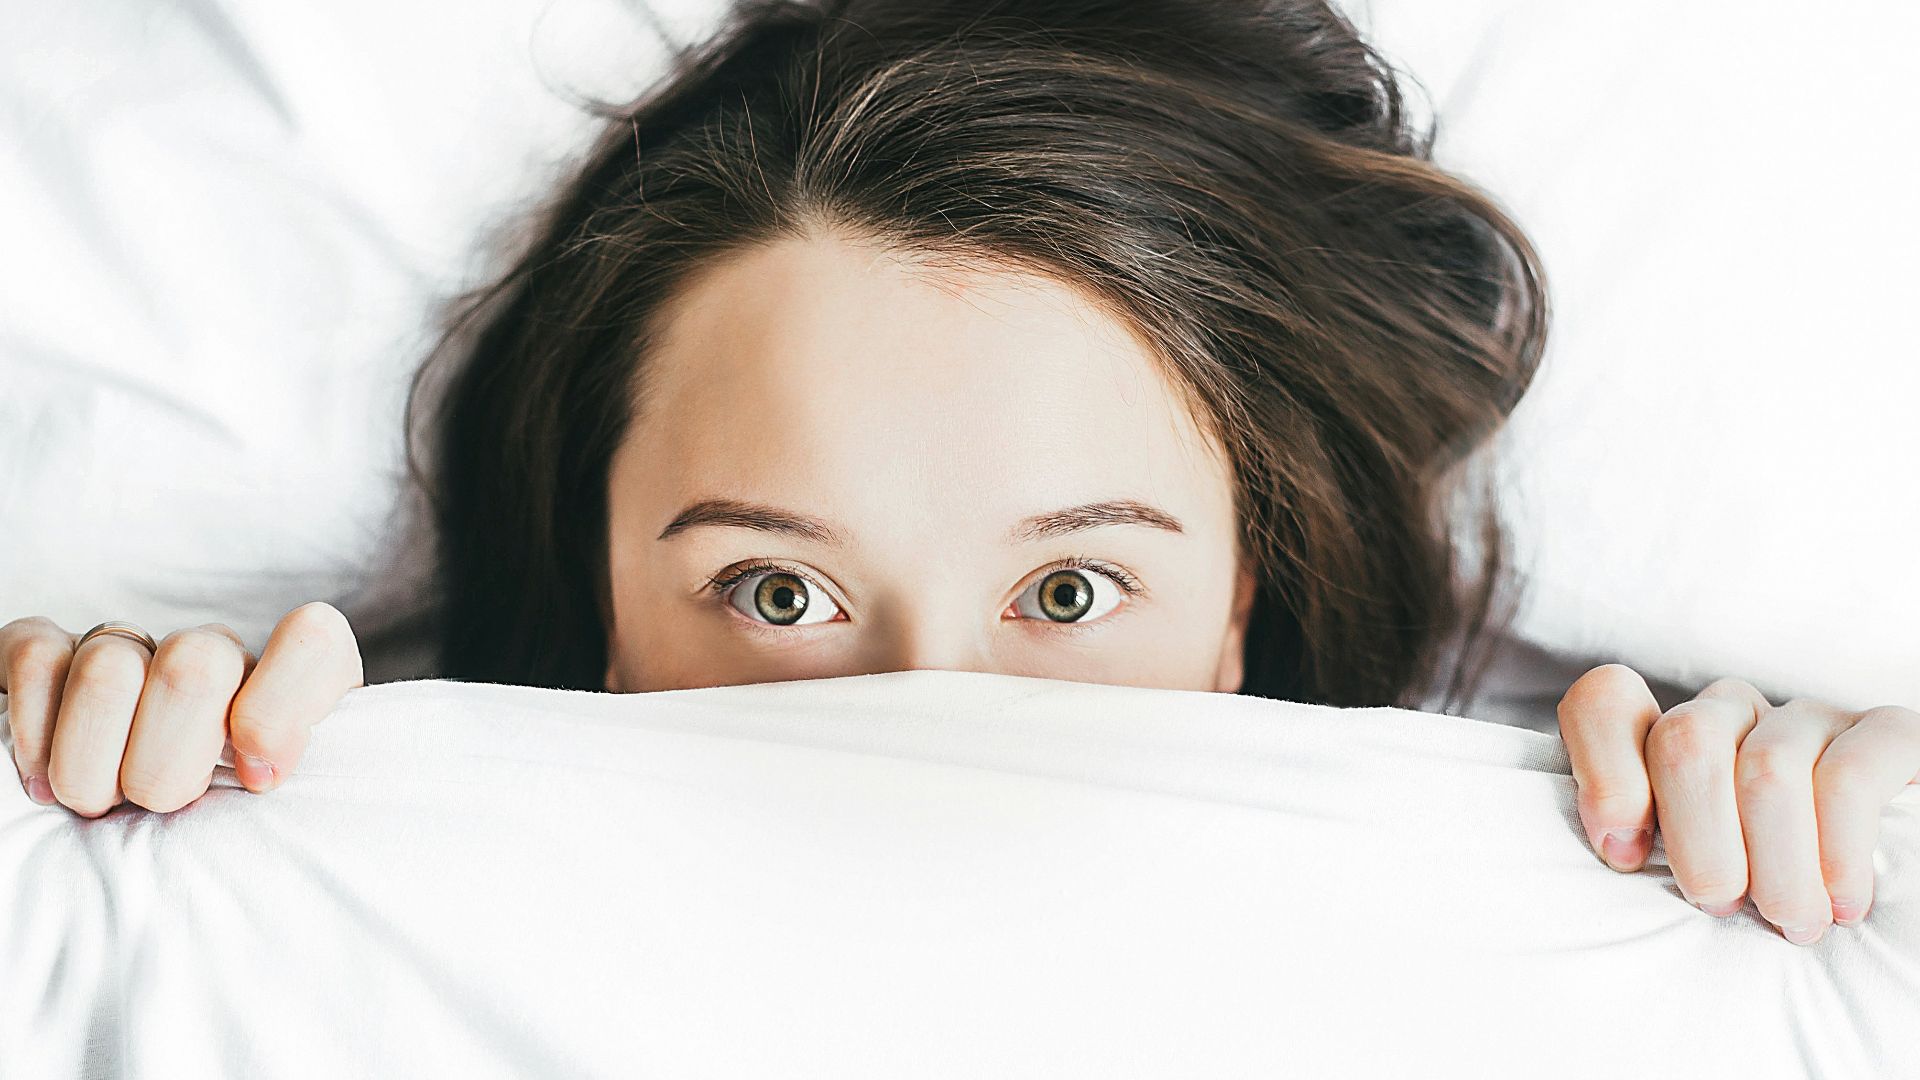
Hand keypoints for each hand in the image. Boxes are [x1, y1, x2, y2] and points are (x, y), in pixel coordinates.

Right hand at [1, 602, 362, 816]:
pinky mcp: (52, 652)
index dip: (280, 710)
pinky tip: (44, 782)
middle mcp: (215, 654)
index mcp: (289, 687)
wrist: (133, 824)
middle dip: (166, 767)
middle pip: (195, 669)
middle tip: (159, 807)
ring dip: (94, 766)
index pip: (312, 643)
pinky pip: (36, 660)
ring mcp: (133, 647)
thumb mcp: (281, 822)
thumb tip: (262, 774)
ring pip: (110, 670)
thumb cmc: (227, 830)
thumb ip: (294, 795)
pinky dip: (35, 734)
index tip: (257, 780)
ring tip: (100, 804)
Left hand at [1558, 664, 1919, 944]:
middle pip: (1686, 740)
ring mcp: (1808, 718)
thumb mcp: (1684, 874)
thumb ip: (1638, 848)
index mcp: (1667, 738)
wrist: (1886, 898)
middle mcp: (1733, 712)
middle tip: (1721, 904)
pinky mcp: (1887, 734)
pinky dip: (1838, 850)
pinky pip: (1848, 776)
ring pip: (1766, 768)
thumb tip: (1619, 849)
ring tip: (1792, 921)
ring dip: (1776, 865)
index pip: (1606, 702)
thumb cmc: (1758, 898)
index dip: (1604, 772)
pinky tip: (1842, 901)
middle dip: (1698, 840)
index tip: (1625, 855)